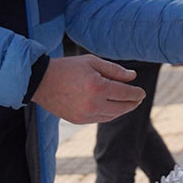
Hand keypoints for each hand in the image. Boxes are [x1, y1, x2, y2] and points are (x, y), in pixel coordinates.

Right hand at [30, 55, 145, 122]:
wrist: (41, 81)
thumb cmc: (68, 67)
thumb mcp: (92, 62)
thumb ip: (115, 70)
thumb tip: (133, 77)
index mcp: (98, 87)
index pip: (126, 93)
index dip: (137, 93)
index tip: (142, 92)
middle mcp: (94, 104)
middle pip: (122, 107)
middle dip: (133, 103)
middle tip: (138, 98)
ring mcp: (86, 115)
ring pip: (112, 116)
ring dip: (122, 109)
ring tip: (127, 102)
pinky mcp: (79, 120)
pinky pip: (100, 119)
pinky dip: (109, 113)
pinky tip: (111, 107)